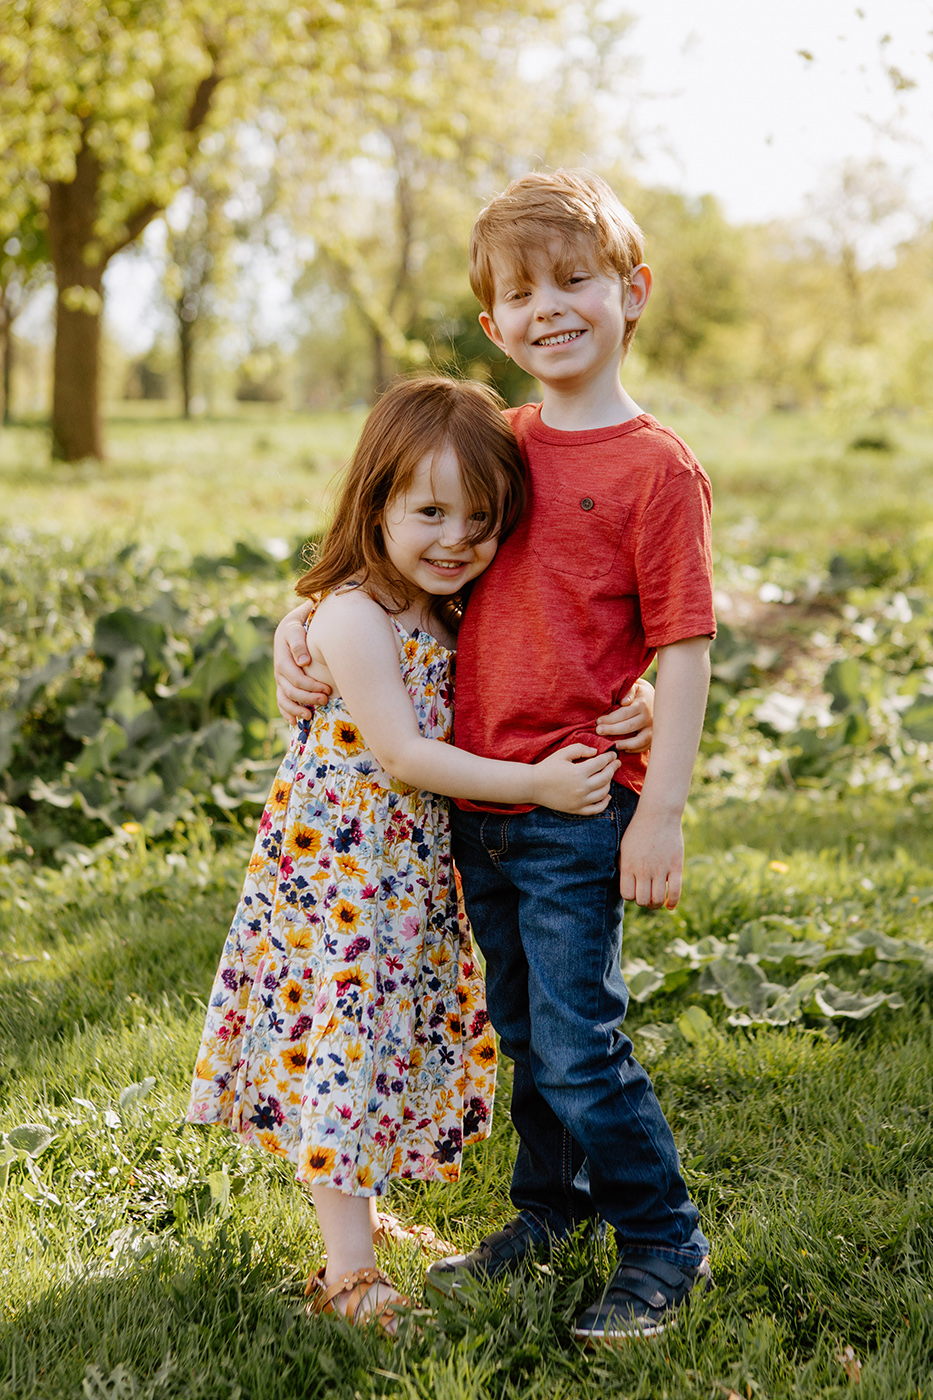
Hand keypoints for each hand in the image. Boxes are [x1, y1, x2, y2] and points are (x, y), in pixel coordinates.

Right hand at [273, 607, 330, 721]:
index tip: (328, 689)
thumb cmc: (298, 624)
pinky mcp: (282, 683)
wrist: (291, 625)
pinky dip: (286, 713)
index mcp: (283, 659)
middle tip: (326, 700)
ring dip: (296, 710)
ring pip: (284, 699)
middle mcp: (279, 671)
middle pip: (292, 691)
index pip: (296, 678)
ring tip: (310, 716)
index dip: (311, 687)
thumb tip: (304, 662)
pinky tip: (294, 722)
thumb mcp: (296, 627)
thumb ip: (299, 642)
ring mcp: (279, 679)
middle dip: (309, 699)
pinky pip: (281, 701)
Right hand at [534, 744, 620, 814]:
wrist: (532, 786)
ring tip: (608, 776)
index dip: (609, 757)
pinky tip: (607, 796)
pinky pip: (596, 809)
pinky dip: (604, 803)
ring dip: (609, 783)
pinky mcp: (576, 809)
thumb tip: (596, 752)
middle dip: (613, 769)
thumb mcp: (562, 753)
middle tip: (616, 763)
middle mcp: (582, 788)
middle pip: (605, 778)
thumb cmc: (547, 767)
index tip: (613, 754)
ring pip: (603, 793)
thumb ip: (580, 749)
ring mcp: (580, 800)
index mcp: (578, 772)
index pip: (601, 763)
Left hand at [596, 677, 653, 752]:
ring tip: (612, 745)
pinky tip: (623, 749)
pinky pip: (645, 746)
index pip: (624, 713)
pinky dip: (635, 750)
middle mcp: (649, 718)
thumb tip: (624, 701)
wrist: (661, 699)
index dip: (610, 718)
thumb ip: (629, 691)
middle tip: (598, 731)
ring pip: (639, 740)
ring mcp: (653, 729)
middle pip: (629, 727)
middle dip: (612, 730)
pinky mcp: (655, 737)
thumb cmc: (641, 693)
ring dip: (625, 744)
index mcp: (642, 704)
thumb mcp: (636, 686)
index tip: (598, 721)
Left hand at [618, 807, 683, 907]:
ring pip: (658, 899)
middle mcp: (644, 870)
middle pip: (642, 900)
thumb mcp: (624, 847)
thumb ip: (624, 866)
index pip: (627, 894)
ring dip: (657, 904)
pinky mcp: (676, 867)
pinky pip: (675, 892)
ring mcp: (660, 869)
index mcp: (628, 865)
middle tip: (647, 897)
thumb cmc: (639, 831)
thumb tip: (626, 885)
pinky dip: (673, 902)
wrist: (658, 815)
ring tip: (657, 900)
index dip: (631, 896)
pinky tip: (670, 905)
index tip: (635, 891)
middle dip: (644, 902)